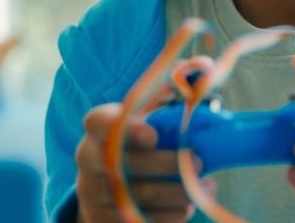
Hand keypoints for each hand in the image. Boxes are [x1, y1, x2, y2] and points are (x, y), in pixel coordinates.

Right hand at [74, 102, 214, 222]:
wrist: (107, 187)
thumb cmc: (137, 145)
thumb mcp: (146, 121)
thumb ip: (166, 107)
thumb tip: (200, 86)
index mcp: (97, 129)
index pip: (99, 122)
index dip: (126, 129)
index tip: (154, 135)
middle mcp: (88, 160)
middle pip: (122, 164)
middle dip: (166, 165)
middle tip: (200, 163)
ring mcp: (92, 193)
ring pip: (136, 197)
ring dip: (177, 193)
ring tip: (206, 187)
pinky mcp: (101, 220)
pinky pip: (139, 221)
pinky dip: (169, 216)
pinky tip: (188, 208)